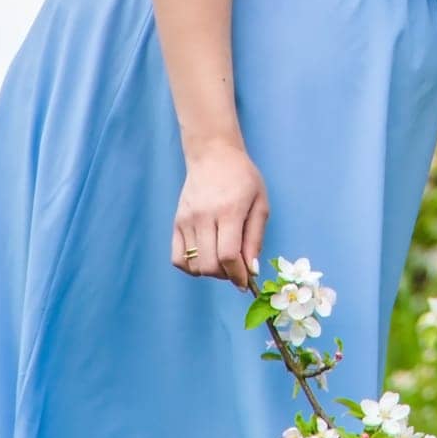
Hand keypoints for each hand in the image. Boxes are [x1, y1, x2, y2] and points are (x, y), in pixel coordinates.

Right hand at [171, 138, 268, 289]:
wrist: (213, 155)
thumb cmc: (242, 178)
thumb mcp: (260, 203)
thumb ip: (255, 238)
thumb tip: (251, 270)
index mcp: (229, 211)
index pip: (228, 256)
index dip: (238, 275)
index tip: (246, 282)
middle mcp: (205, 216)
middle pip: (209, 265)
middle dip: (225, 275)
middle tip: (236, 269)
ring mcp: (187, 220)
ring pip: (194, 265)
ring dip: (210, 272)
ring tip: (222, 260)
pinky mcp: (176, 222)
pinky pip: (177, 259)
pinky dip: (191, 267)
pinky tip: (204, 257)